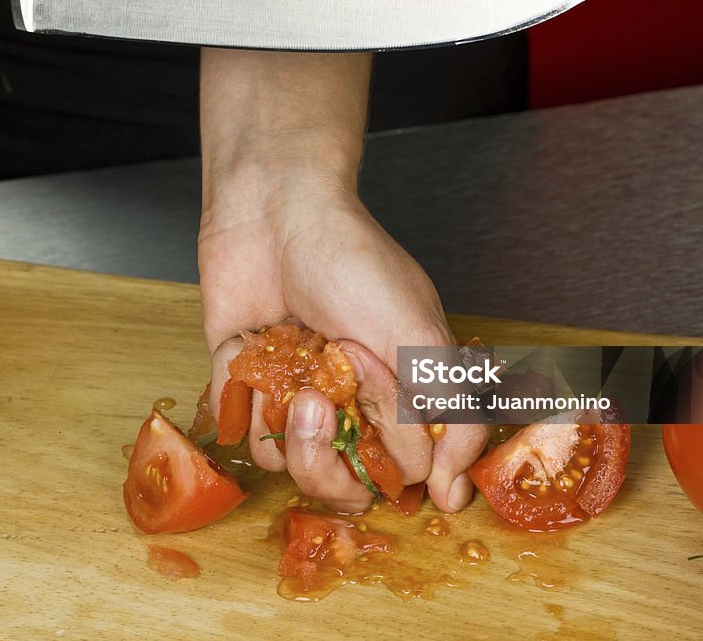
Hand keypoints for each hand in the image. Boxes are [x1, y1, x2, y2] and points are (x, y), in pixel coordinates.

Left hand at [199, 178, 488, 513]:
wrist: (274, 212)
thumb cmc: (354, 262)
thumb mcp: (417, 334)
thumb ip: (450, 412)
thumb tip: (453, 491)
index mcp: (401, 394)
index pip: (406, 469)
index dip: (393, 448)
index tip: (379, 401)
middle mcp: (352, 405)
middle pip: (346, 484)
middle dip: (328, 457)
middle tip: (318, 401)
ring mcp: (300, 399)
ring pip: (293, 469)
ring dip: (289, 428)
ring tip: (291, 373)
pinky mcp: (250, 389)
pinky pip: (249, 433)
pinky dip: (249, 402)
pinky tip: (258, 355)